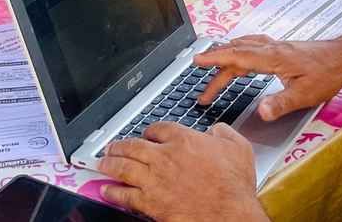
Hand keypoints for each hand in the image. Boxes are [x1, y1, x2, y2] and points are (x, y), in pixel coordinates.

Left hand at [100, 122, 263, 221]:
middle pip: (133, 145)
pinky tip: (107, 191)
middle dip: (120, 145)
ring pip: (124, 167)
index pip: (158, 128)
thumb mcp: (238, 148)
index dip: (150, 131)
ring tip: (103, 164)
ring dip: (110, 164)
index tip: (147, 135)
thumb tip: (216, 130)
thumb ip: (224, 133)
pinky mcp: (150, 202)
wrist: (229, 213)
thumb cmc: (234, 185)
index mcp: (184, 140)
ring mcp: (155, 180)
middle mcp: (165, 157)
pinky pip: (125, 195)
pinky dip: (113, 192)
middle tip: (112, 147)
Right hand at [193, 35, 341, 119]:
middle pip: (236, 52)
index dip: (215, 59)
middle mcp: (271, 49)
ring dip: (226, 54)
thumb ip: (281, 103)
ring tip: (211, 64)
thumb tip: (261, 112)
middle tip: (198, 75)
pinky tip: (240, 52)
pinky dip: (240, 49)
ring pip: (244, 47)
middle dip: (215, 63)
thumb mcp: (305, 94)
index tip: (197, 60)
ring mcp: (276, 47)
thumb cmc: (327, 74)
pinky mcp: (282, 49)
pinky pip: (253, 45)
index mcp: (273, 58)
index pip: (237, 56)